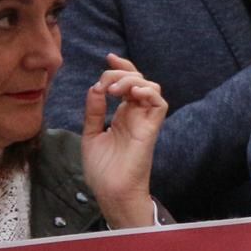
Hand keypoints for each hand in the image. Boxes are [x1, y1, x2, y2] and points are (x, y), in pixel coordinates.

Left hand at [81, 55, 165, 228]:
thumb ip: (94, 111)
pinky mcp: (151, 129)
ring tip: (116, 89)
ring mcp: (145, 121)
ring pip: (152, 87)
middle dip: (123, 72)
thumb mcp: (91, 135)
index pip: (128, 84)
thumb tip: (95, 88)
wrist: (110, 192)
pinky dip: (149, 92)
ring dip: (134, 81)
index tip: (108, 57)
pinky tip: (132, 94)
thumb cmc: (102, 170)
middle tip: (108, 81)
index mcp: (123, 115)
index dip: (121, 68)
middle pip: (139, 80)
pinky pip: (160, 104)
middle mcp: (136, 115)